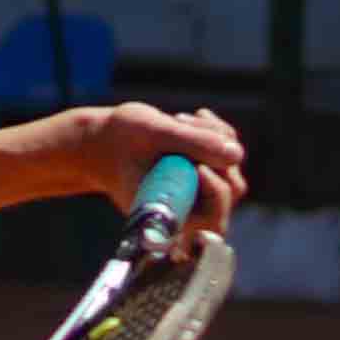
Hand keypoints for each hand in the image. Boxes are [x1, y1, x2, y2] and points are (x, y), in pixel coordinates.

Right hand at [65, 102, 248, 220]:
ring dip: (213, 135)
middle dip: (213, 154)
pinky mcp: (206, 174)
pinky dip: (214, 130)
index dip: (216, 191)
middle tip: (182, 127)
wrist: (104, 142)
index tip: (196, 166)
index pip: (212, 220)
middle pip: (230, 191)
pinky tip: (187, 119)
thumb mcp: (152, 132)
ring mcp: (200, 193)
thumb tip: (236, 154)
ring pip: (232, 167)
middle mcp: (188, 210)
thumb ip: (192, 142)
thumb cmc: (119, 141)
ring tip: (177, 120)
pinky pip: (229, 151)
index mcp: (168, 216)